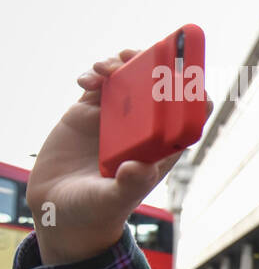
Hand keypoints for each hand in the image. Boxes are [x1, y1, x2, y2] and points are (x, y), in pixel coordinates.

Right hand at [29, 50, 212, 265]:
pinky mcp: (88, 114)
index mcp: (159, 149)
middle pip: (160, 88)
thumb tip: (140, 167)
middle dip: (156, 65)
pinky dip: (95, 75)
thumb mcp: (111, 201)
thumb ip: (127, 186)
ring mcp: (116, 119)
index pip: (187, 117)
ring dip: (123, 64)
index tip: (186, 75)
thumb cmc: (95, 211)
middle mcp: (142, 130)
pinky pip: (98, 85)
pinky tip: (87, 79)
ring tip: (107, 67)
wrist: (56, 212)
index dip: (193, 93)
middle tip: (140, 56)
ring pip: (130, 79)